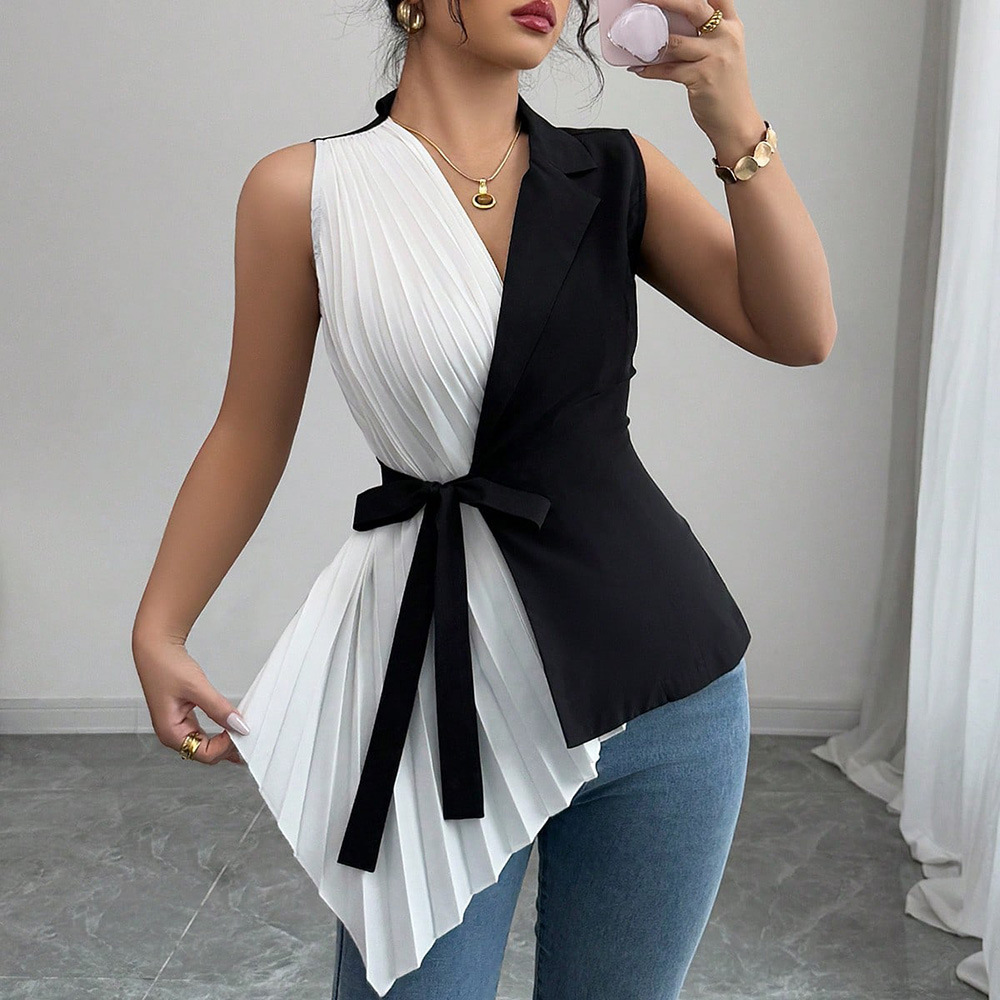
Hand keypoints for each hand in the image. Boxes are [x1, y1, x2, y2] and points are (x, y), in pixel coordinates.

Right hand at [133, 635, 247, 765]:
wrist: (155, 648)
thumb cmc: (166, 666)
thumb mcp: (197, 688)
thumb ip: (218, 708)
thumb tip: (239, 725)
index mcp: (170, 732)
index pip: (203, 754)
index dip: (225, 747)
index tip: (242, 733)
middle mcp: (172, 733)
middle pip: (204, 753)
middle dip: (226, 747)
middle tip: (248, 738)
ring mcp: (177, 726)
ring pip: (205, 744)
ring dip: (224, 741)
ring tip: (243, 736)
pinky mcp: (183, 717)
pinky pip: (203, 733)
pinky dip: (218, 732)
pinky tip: (230, 729)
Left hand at [627, 0, 762, 150]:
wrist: (736, 122)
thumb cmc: (726, 89)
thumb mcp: (721, 54)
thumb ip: (702, 36)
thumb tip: (668, 27)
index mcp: (731, 26)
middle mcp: (725, 37)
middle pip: (694, 6)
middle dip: (666, 0)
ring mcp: (715, 57)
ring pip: (676, 41)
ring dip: (651, 41)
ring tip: (634, 40)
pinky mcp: (702, 78)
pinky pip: (669, 70)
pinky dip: (650, 69)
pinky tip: (638, 68)